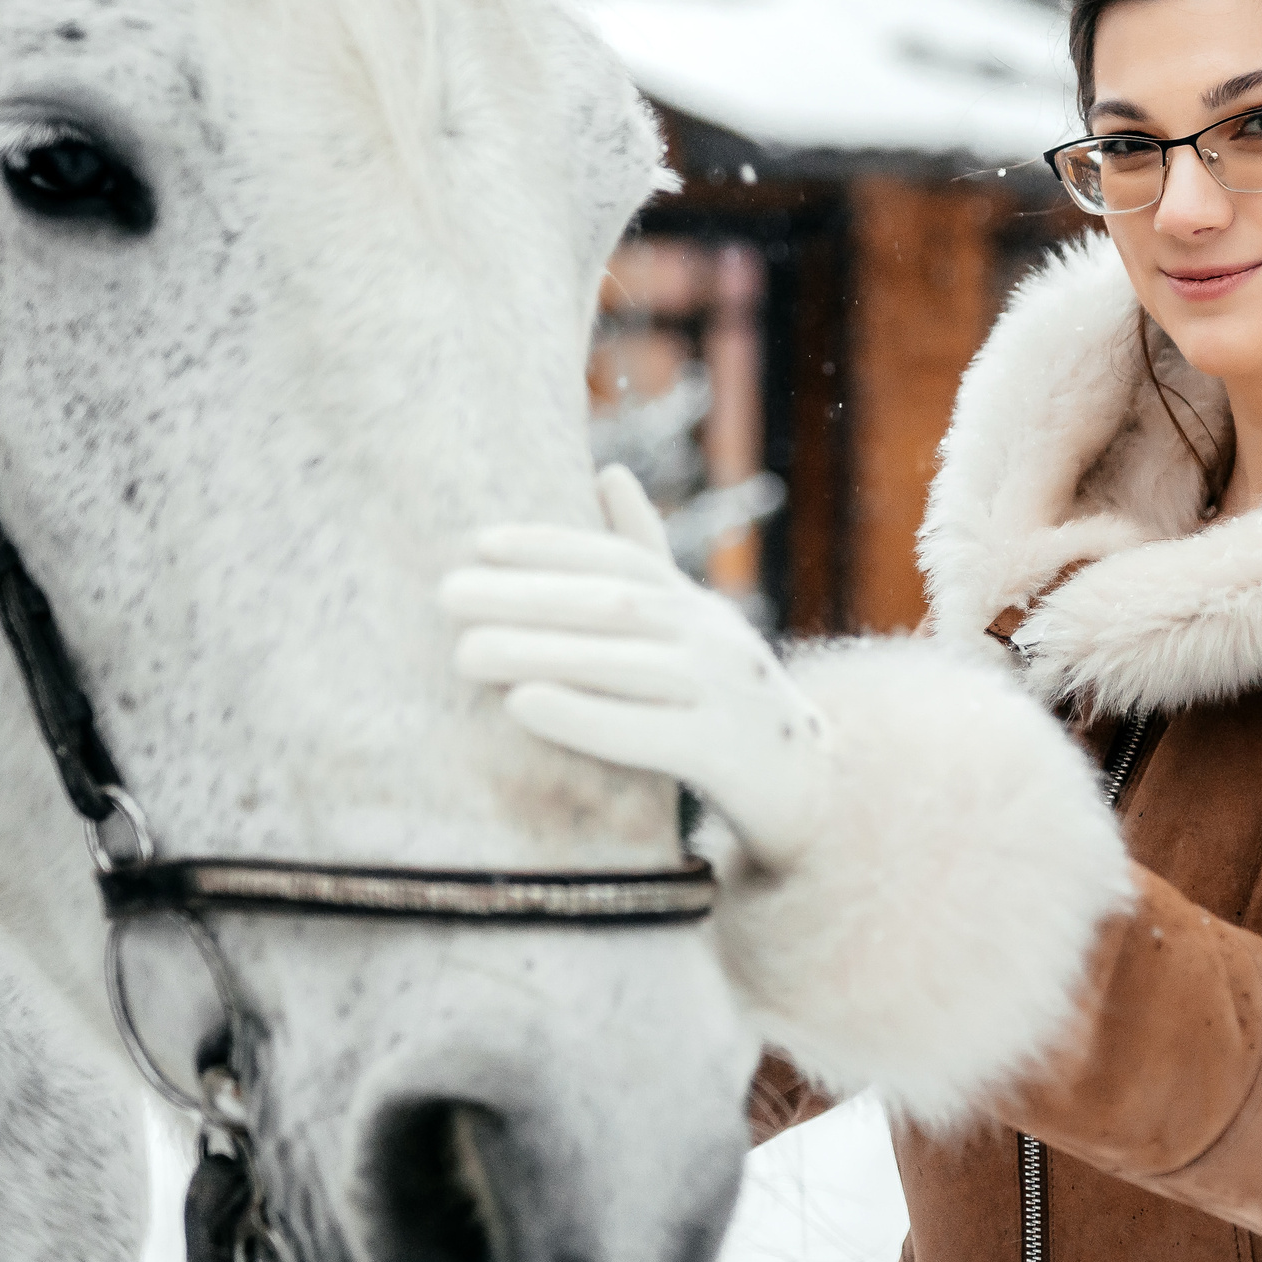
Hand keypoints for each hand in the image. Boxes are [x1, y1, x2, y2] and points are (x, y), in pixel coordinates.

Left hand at [440, 466, 832, 869]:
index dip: (553, 546)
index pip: (621, 561)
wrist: (815, 789)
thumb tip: (608, 471)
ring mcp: (724, 695)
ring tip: (465, 653)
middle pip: (614, 605)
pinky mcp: (724, 755)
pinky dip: (583, 717)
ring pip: (624, 663)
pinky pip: (648, 734)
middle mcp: (714, 639)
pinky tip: (523, 706)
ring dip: (540, 653)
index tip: (481, 543)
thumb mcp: (694, 626)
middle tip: (447, 597)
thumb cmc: (726, 704)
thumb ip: (648, 559)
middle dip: (527, 597)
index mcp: (697, 608)